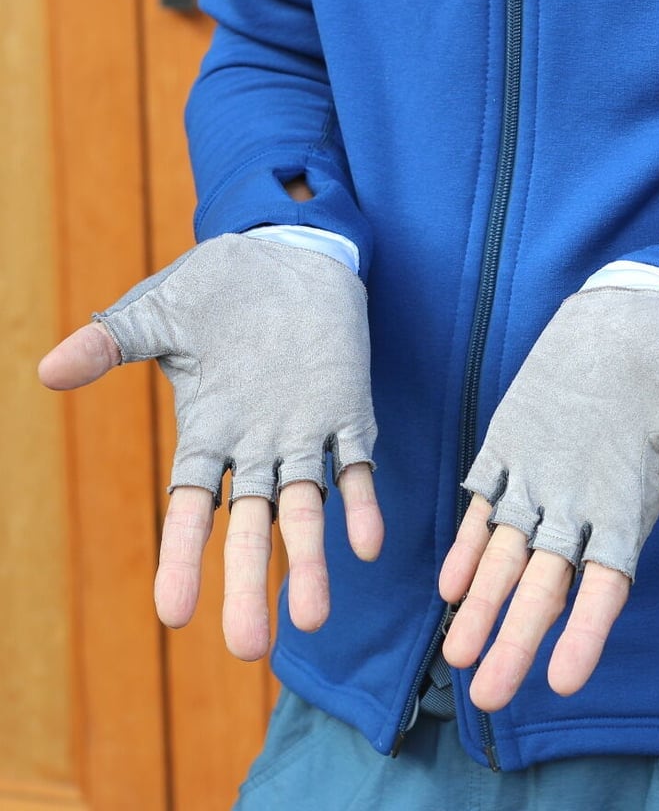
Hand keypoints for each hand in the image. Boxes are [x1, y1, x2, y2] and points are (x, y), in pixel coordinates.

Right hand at [38, 235, 382, 659]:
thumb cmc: (219, 286)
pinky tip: (366, 545)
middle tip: (248, 647)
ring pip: (306, 507)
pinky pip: (358, 464)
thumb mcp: (158, 313)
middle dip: (248, 581)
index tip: (173, 614)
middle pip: (250, 525)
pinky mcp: (348, 410)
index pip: (192, 506)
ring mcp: (305, 433)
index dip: (183, 558)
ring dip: (310, 559)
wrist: (290, 257)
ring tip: (312, 617)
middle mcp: (256, 446)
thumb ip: (110, 344)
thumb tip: (46, 372)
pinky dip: (362, 502)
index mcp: (208, 431)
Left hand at [438, 287, 658, 709]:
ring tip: (456, 652)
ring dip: (481, 601)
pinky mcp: (509, 446)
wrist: (636, 316)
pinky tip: (449, 581)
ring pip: (505, 555)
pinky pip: (483, 503)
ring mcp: (540, 480)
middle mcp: (580, 507)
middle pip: (544, 587)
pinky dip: (468, 541)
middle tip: (486, 696)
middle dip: (516, 638)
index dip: (585, 632)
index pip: (606, 585)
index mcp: (629, 507)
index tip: (563, 681)